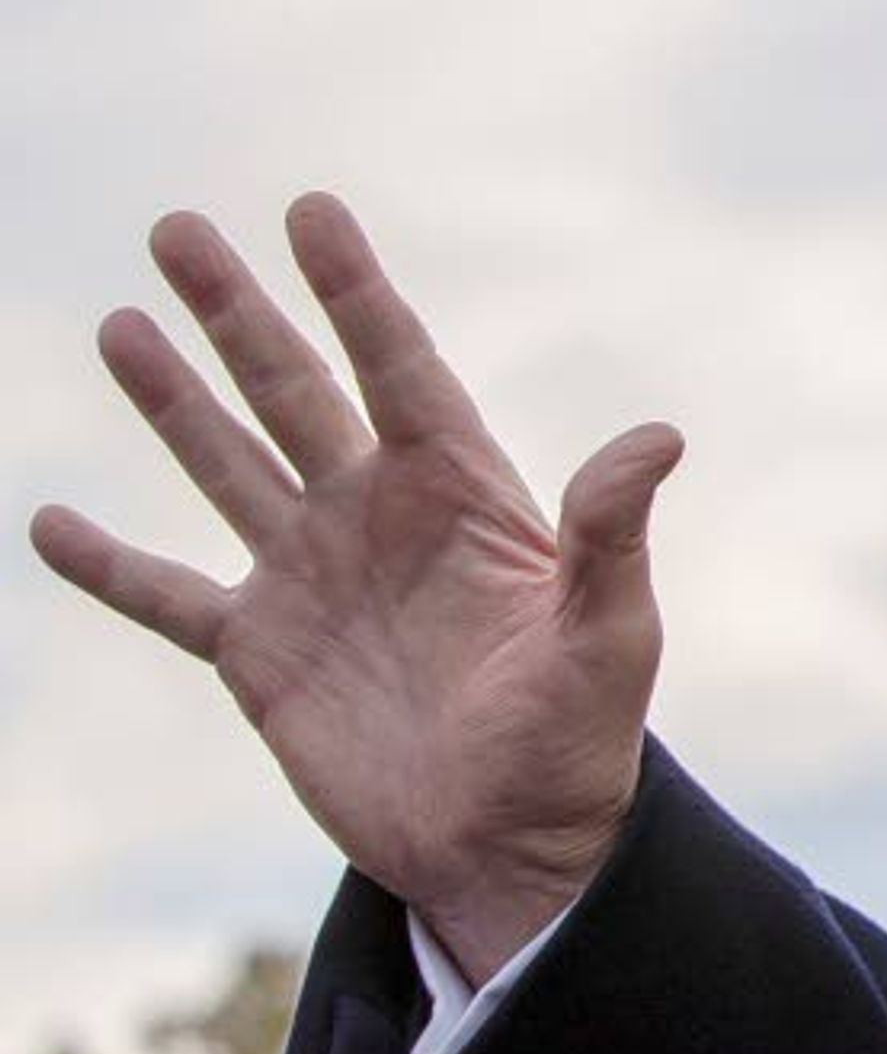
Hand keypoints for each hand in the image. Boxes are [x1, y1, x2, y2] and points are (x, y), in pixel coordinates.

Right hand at [27, 194, 681, 976]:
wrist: (512, 843)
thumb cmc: (579, 737)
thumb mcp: (608, 632)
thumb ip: (611, 535)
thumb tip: (659, 438)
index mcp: (460, 494)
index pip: (396, 367)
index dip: (352, 290)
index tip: (308, 210)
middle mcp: (376, 516)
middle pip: (294, 391)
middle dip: (237, 312)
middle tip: (176, 228)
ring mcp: (312, 578)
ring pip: (226, 464)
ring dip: (172, 399)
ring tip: (120, 325)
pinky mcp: (260, 655)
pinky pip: (169, 595)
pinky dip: (110, 564)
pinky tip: (51, 522)